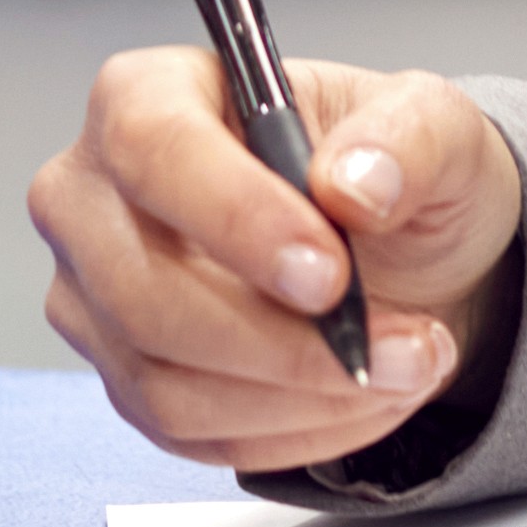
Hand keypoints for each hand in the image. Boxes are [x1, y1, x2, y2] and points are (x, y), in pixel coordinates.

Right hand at [33, 53, 525, 476]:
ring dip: (302, 395)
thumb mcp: (433, 125)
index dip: (235, 216)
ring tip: (404, 367)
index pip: (151, 146)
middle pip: (143, 289)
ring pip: (164, 379)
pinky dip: (292, 429)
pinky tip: (361, 397)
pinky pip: (189, 432)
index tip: (329, 274)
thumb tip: (354, 185)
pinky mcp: (124, 377)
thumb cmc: (388, 170)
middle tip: (399, 346)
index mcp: (149, 94)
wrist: (399, 253)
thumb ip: (408, 138)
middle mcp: (93, 195)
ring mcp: (97, 296)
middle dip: (282, 340)